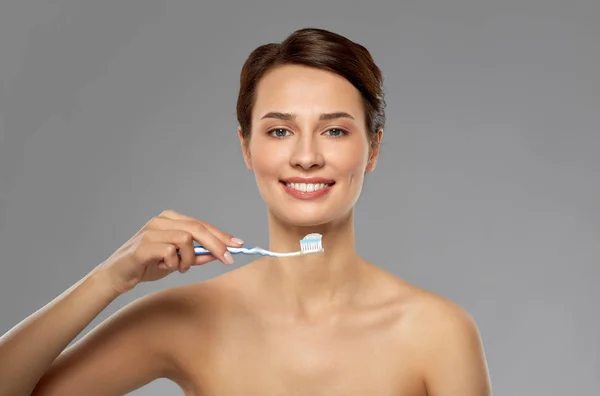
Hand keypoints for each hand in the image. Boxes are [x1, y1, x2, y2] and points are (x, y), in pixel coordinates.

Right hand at [91, 210, 242, 293]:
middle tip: (228, 259)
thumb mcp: (177, 262)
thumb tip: (219, 254)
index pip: (202, 225)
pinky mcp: (143, 245)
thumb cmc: (147, 265)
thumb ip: (197, 256)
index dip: (222, 235)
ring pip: (186, 239)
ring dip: (189, 258)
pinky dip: (173, 263)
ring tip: (179, 268)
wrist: (117, 276)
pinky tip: (164, 267)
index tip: (239, 245)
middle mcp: (161, 221)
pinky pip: (171, 251)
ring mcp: (151, 231)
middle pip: (197, 228)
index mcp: (170, 220)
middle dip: (217, 244)